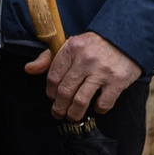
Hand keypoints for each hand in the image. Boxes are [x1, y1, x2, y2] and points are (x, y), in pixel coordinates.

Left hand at [23, 30, 140, 120]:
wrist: (125, 38)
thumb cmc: (93, 45)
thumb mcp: (70, 45)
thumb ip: (49, 58)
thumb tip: (28, 69)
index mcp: (71, 48)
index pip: (53, 76)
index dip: (50, 92)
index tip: (52, 98)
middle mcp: (86, 59)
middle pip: (65, 91)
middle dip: (59, 107)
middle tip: (58, 113)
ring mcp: (102, 71)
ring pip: (81, 100)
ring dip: (74, 113)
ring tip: (72, 116)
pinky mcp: (118, 81)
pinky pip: (103, 103)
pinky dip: (98, 109)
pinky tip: (96, 107)